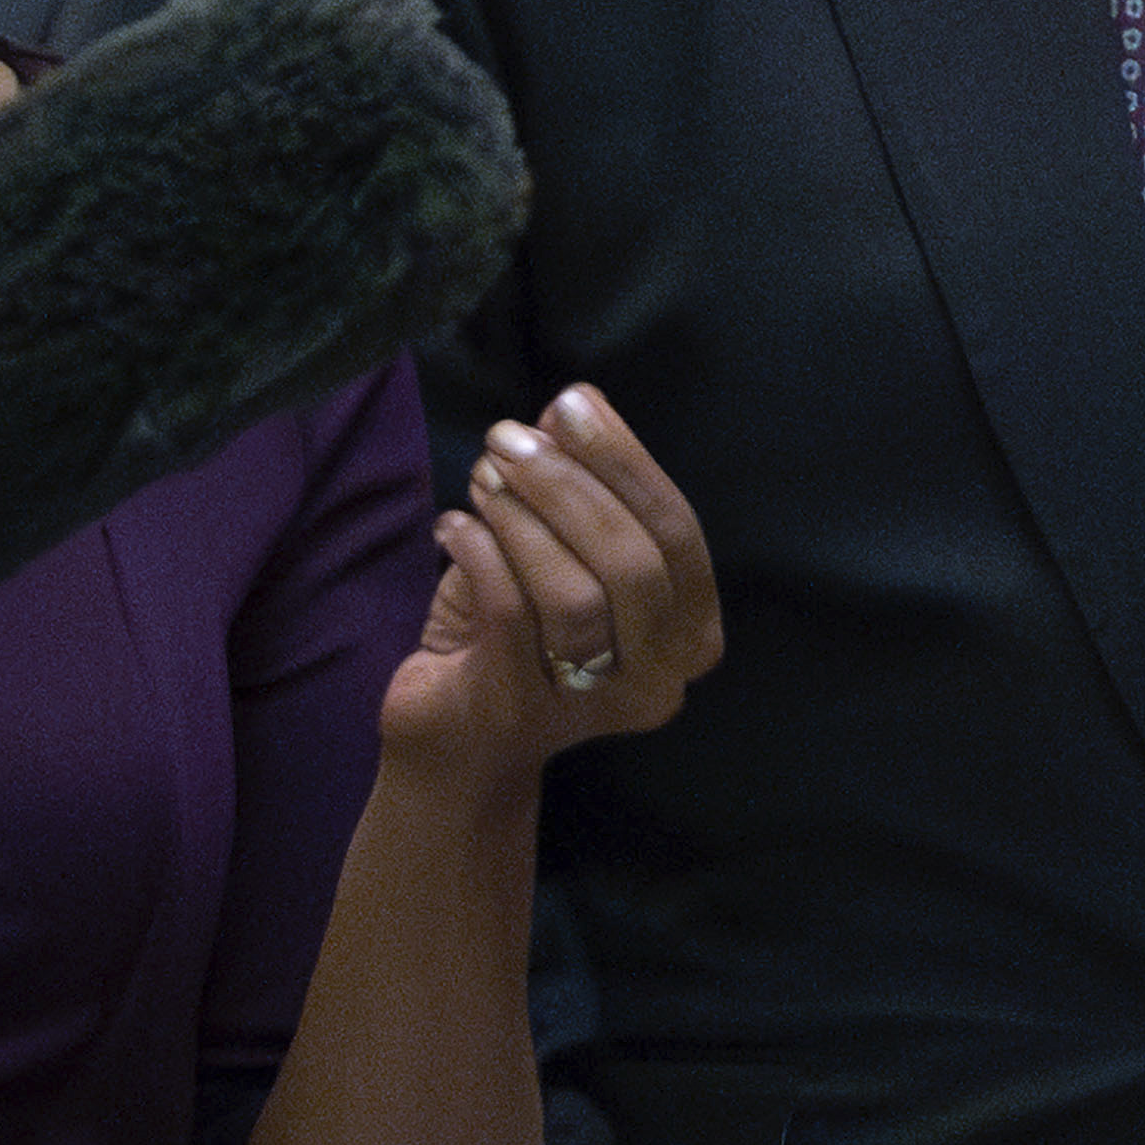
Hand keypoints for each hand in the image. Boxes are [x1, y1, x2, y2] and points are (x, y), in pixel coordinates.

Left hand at [386, 386, 720, 785]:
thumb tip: (572, 407)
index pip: (679, 536)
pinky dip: (480, 555)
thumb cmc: (518, 634)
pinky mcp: (521, 714)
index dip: (627, 464)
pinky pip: (509, 617)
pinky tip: (453, 525)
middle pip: (635, 568)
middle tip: (510, 437)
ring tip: (483, 478)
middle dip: (571, 487)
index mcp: (691, 636)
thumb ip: (582, 490)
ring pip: (575, 597)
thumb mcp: (562, 555)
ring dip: (523, 520)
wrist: (456, 740)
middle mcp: (659, 681)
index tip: (572, 404)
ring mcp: (594, 707)